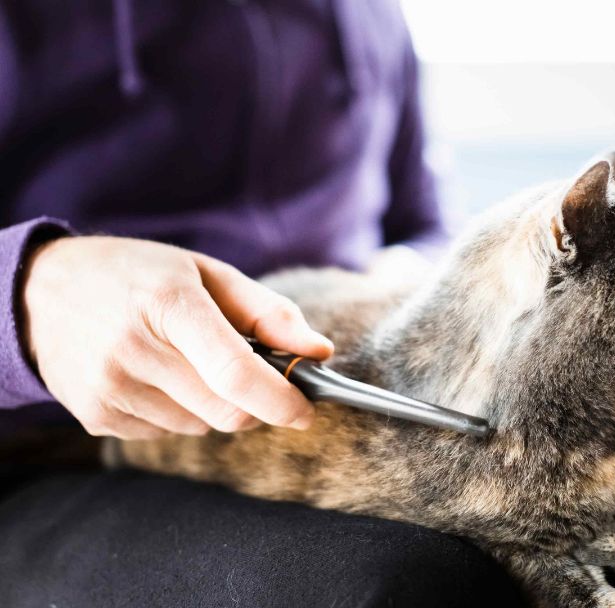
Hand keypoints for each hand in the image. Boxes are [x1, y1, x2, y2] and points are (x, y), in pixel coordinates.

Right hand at [21, 236, 333, 439]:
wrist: (40, 292)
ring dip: (215, 406)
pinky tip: (158, 376)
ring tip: (188, 362)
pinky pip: (168, 433)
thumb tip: (320, 353)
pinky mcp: (96, 416)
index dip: (281, 400)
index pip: (235, 373)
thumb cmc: (140, 276)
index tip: (306, 410)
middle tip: (254, 376)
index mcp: (168, 304)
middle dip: (256, 404)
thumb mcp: (207, 273)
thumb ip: (269, 313)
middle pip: (226, 412)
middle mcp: (134, 349)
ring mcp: (110, 387)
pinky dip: (181, 413)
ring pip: (201, 427)